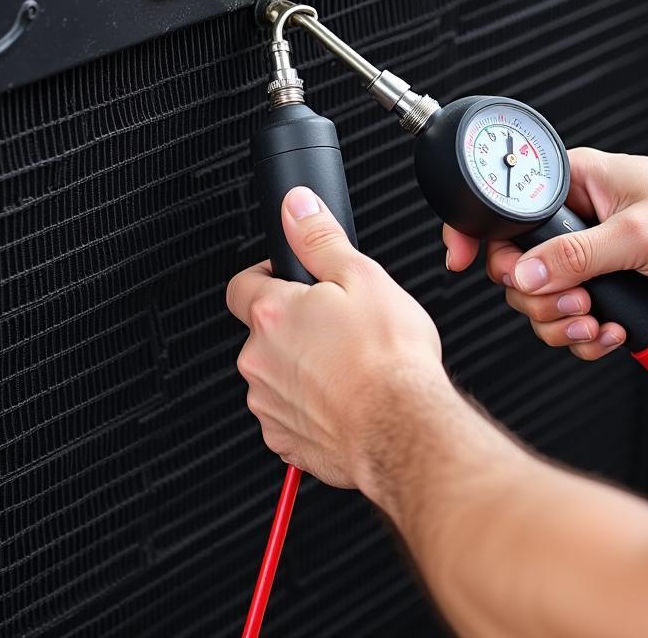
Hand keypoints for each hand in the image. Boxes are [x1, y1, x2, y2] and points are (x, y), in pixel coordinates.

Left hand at [227, 186, 444, 487]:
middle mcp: (260, 360)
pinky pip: (288, 414)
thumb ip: (320, 238)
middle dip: (295, 325)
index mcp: (273, 313)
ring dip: (302, 367)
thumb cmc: (389, 360)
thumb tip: (296, 207)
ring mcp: (269, 403)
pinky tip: (345, 399)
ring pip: (276, 373)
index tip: (293, 281)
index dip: (269, 276)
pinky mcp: (285, 440)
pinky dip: (310, 406)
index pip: (243, 283)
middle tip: (338, 326)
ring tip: (347, 365)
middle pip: (264, 331)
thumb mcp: (362, 276)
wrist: (404, 430)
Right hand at [443, 148, 647, 360]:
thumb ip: (576, 255)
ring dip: (563, 322)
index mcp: (573, 184)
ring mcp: (591, 259)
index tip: (459, 258)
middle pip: (516, 266)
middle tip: (572, 300)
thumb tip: (525, 272)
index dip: (477, 233)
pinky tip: (615, 331)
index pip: (505, 208)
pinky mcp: (609, 291)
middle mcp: (575, 221)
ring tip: (597, 321)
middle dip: (538, 295)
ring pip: (540, 300)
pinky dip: (587, 337)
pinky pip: (572, 323)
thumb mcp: (637, 233)